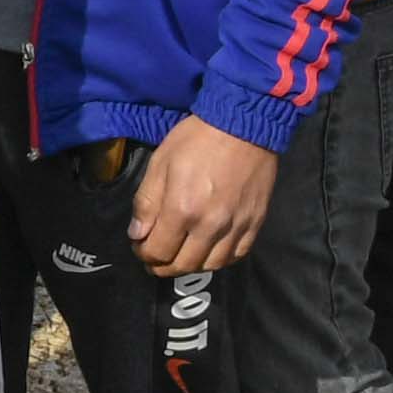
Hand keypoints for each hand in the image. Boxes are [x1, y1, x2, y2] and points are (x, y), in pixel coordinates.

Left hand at [128, 117, 277, 275]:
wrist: (244, 126)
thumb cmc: (196, 140)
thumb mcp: (160, 164)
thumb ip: (146, 203)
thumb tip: (137, 235)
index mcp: (182, 210)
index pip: (158, 251)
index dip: (144, 254)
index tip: (140, 247)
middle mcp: (210, 226)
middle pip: (183, 265)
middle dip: (163, 266)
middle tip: (155, 258)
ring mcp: (236, 227)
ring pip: (210, 265)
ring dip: (191, 265)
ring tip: (180, 255)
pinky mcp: (255, 223)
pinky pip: (236, 255)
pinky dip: (219, 259)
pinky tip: (208, 251)